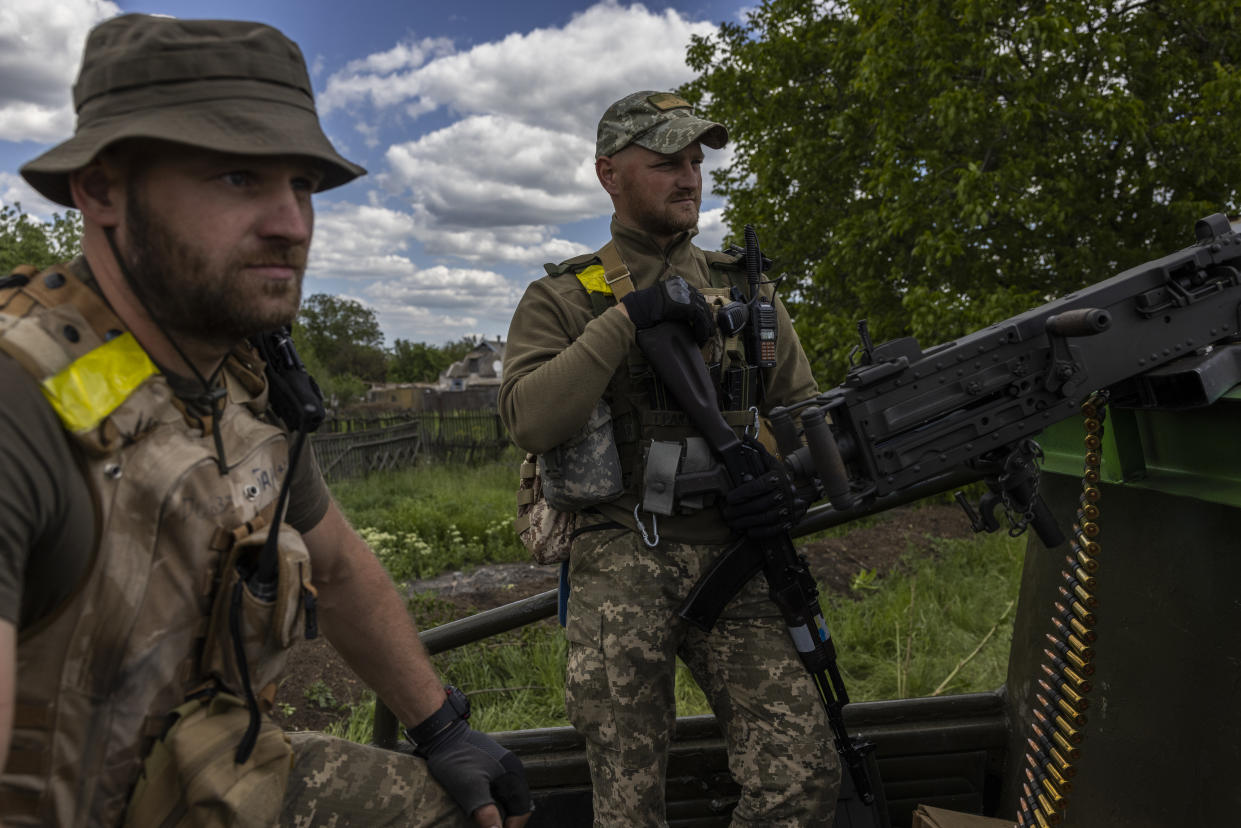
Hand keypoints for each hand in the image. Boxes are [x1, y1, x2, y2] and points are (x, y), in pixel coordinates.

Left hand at [418, 720, 532, 826]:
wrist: (442, 734)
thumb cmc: (455, 760)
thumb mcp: (470, 789)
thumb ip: (486, 813)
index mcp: (513, 773)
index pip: (522, 809)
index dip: (513, 827)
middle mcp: (512, 768)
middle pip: (517, 804)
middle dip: (507, 821)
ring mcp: (503, 765)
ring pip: (508, 797)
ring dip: (501, 812)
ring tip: (488, 823)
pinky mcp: (492, 765)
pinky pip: (500, 789)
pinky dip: (495, 803)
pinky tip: (482, 809)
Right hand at [620, 276, 714, 343]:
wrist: (638, 310)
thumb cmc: (645, 309)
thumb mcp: (663, 302)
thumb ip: (674, 303)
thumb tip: (687, 314)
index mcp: (677, 283)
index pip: (694, 296)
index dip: (700, 310)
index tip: (703, 321)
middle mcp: (683, 286)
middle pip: (701, 302)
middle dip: (706, 318)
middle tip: (708, 331)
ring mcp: (686, 294)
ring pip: (703, 311)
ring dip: (705, 326)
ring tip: (705, 337)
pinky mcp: (687, 305)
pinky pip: (700, 318)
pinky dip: (702, 329)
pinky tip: (701, 337)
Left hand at [723, 439, 807, 538]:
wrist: (800, 493)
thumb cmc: (777, 477)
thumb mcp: (770, 463)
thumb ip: (757, 451)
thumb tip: (745, 436)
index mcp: (778, 477)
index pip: (759, 486)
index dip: (743, 493)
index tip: (729, 498)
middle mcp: (785, 492)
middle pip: (760, 504)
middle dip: (741, 510)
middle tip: (726, 513)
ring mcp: (789, 508)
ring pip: (766, 517)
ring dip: (747, 522)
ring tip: (733, 523)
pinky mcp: (790, 521)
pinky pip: (775, 529)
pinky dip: (761, 532)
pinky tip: (748, 532)